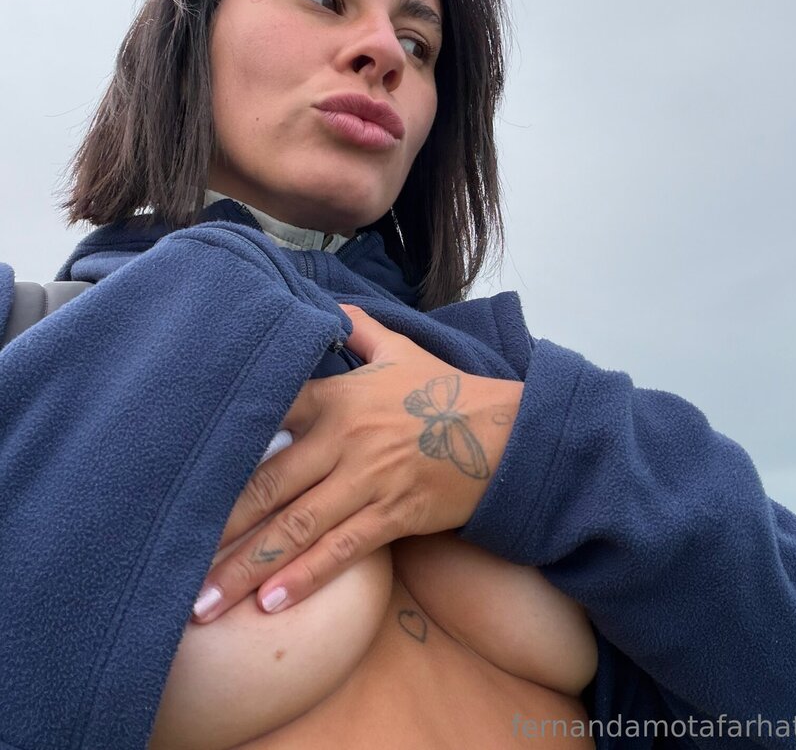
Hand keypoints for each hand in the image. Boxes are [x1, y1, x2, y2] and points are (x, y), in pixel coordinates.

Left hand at [192, 303, 522, 621]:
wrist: (505, 432)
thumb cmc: (447, 392)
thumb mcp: (401, 350)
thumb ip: (358, 330)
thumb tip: (329, 308)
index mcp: (337, 397)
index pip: (267, 417)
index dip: (222, 450)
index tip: (179, 479)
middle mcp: (343, 439)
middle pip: (268, 487)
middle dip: (219, 530)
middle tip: (174, 565)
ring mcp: (366, 479)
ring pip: (295, 527)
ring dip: (247, 567)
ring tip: (204, 602)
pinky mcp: (392, 515)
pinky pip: (341, 550)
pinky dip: (304, 577)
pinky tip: (270, 603)